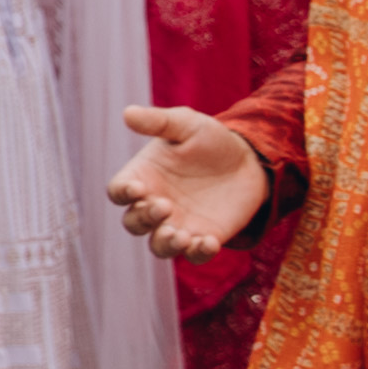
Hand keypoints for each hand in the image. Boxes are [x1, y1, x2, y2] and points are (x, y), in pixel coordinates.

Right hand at [108, 103, 271, 260]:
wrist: (249, 160)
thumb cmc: (210, 140)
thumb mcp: (186, 125)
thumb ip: (158, 122)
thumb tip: (127, 113)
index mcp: (142, 178)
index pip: (118, 192)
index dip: (122, 193)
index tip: (137, 189)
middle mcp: (154, 205)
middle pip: (134, 223)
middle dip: (145, 219)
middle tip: (165, 206)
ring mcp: (178, 225)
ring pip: (159, 246)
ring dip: (166, 244)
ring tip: (180, 236)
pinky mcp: (204, 237)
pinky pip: (194, 255)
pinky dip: (198, 253)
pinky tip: (209, 242)